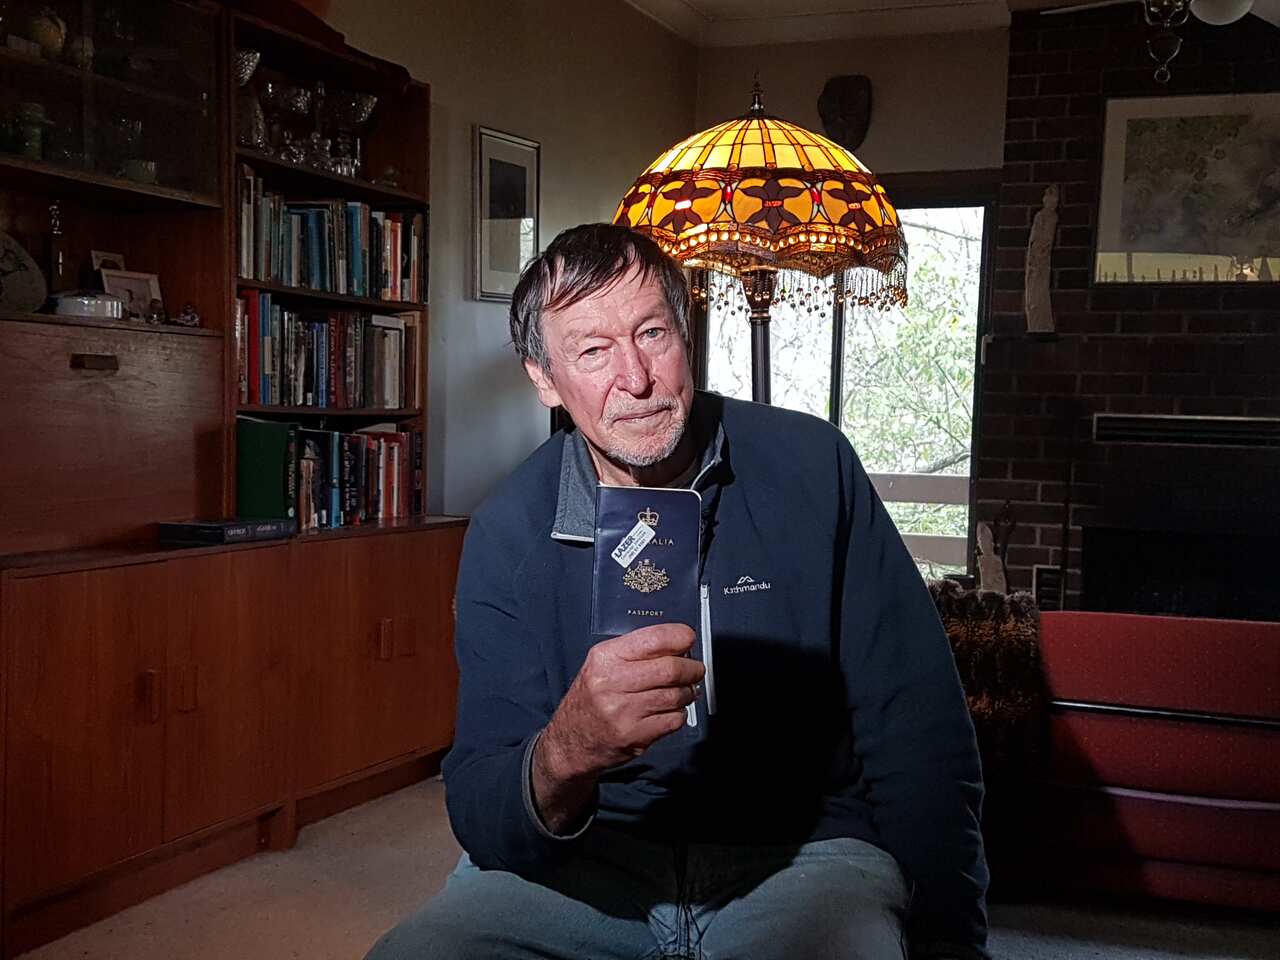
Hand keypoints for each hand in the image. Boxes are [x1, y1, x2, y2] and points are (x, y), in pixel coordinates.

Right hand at [531, 624, 703, 831]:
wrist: (571, 741)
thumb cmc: (590, 700)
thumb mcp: (601, 665)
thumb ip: (634, 652)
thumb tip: (676, 644)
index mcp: (605, 658)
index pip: (654, 639)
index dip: (680, 638)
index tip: (688, 640)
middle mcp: (612, 683)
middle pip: (670, 669)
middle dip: (692, 668)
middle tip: (695, 669)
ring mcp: (623, 712)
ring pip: (676, 696)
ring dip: (687, 692)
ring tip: (683, 691)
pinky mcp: (634, 736)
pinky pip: (673, 720)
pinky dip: (679, 714)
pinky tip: (670, 710)